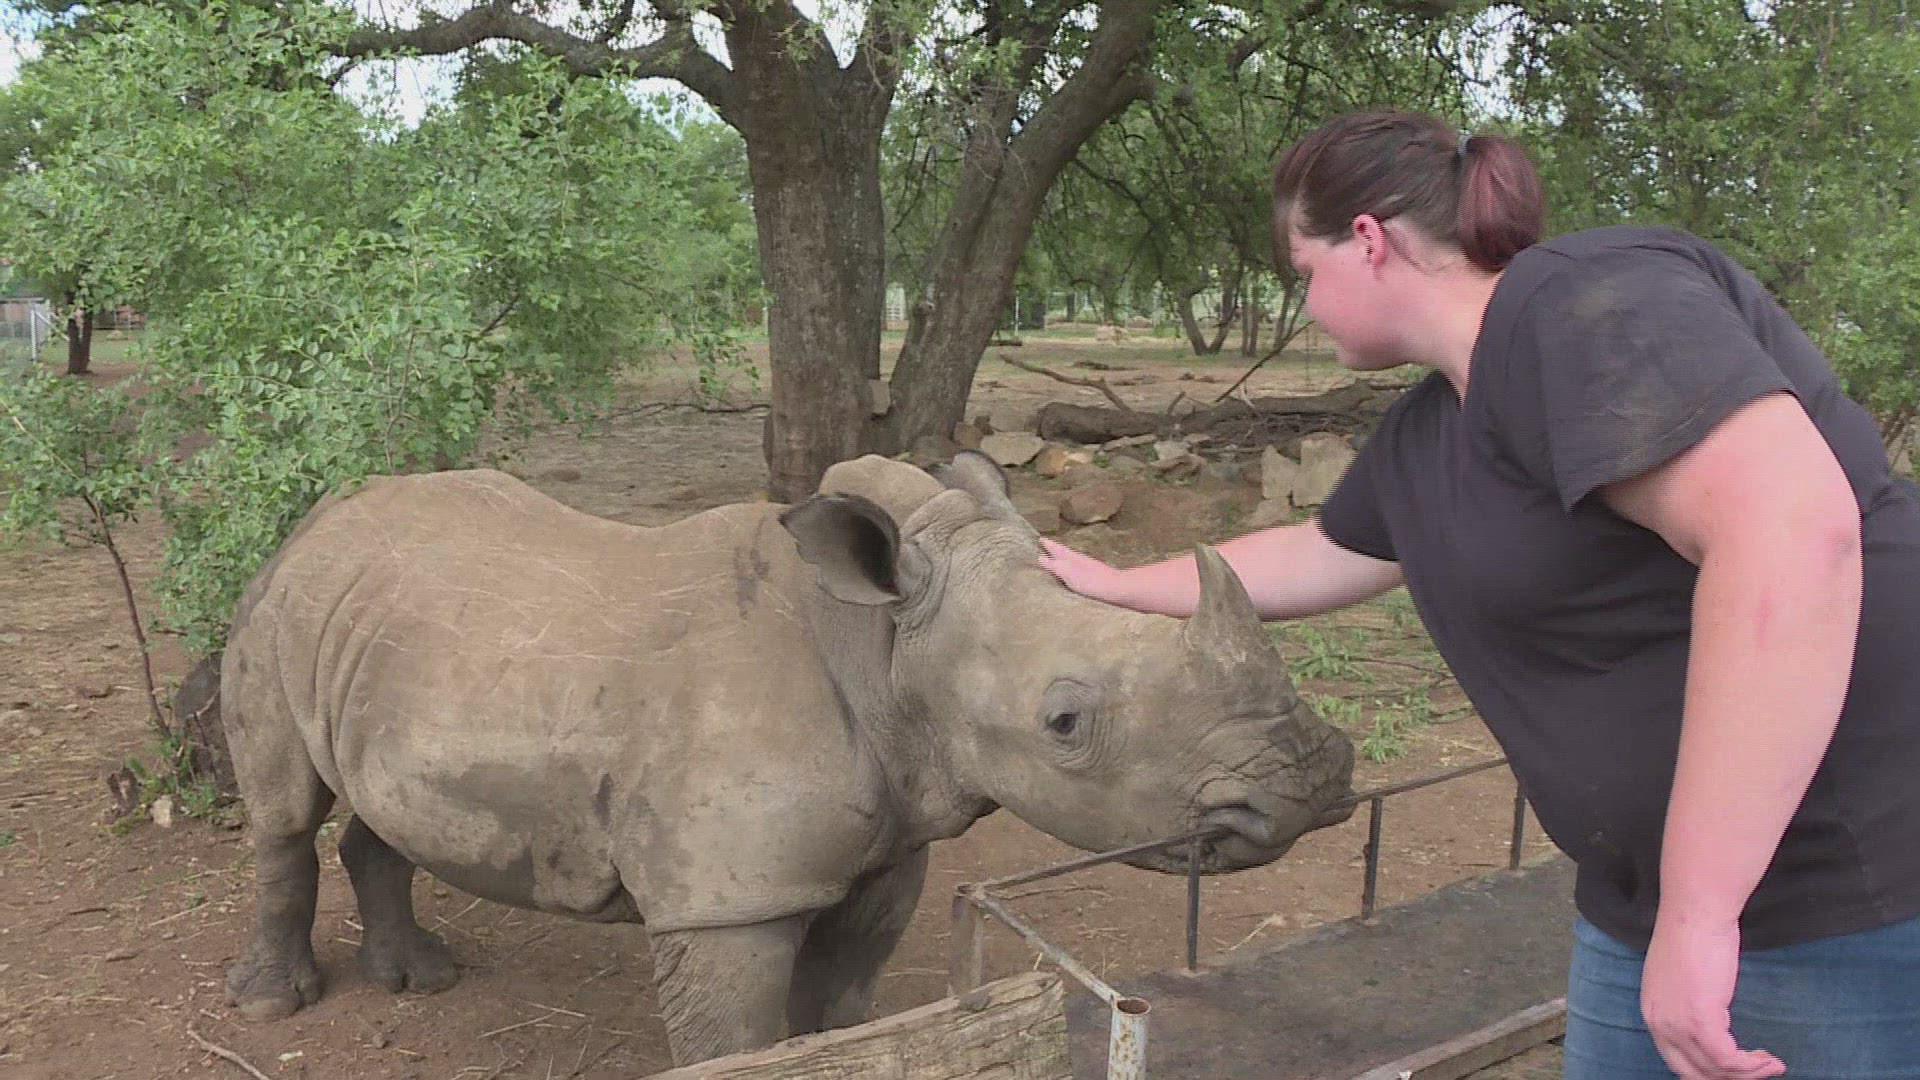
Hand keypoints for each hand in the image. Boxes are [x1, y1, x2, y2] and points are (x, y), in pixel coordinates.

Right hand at [1037, 538, 1124, 602]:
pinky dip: (1069, 563)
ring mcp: (1086, 565)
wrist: (1115, 587)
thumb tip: (1041, 557)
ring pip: (1070, 557)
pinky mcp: (1093, 574)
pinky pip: (1076, 564)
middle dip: (1054, 548)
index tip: (1040, 538)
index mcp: (1070, 557)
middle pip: (1063, 551)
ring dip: (1061, 555)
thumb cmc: (1089, 580)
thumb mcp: (1067, 573)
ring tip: (1055, 555)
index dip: (1048, 544)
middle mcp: (1078, 558)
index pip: (1056, 548)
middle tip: (1044, 543)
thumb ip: (1054, 565)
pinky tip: (1071, 569)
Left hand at [1640, 913, 1784, 1078]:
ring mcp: (1677, 1023)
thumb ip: (1686, 1001)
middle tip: (1758, 1071)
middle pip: (1693, 1072)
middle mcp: (1659, 1023)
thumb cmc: (1693, 933)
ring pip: (1715, 1069)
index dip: (1708, 1071)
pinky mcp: (1700, 1019)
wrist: (1696, 911)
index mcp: (1652, 1012)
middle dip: (1729, 1078)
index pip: (1677, 1061)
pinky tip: (1769, 1058)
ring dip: (1749, 1072)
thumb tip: (1709, 1018)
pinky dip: (1751, 1065)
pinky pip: (1727, 1059)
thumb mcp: (1682, 976)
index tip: (1736, 1068)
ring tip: (1772, 1065)